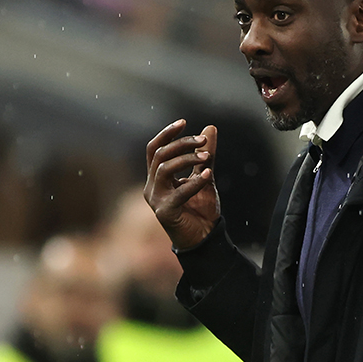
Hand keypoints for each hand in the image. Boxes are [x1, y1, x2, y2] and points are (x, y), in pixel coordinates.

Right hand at [144, 119, 220, 249]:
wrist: (204, 239)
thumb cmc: (200, 210)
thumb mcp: (205, 176)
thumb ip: (205, 155)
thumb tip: (210, 128)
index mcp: (157, 178)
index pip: (155, 149)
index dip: (167, 134)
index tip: (184, 122)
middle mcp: (152, 187)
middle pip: (160, 155)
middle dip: (183, 144)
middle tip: (204, 142)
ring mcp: (156, 200)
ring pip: (164, 169)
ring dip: (187, 159)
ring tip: (207, 158)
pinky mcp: (165, 213)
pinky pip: (178, 193)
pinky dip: (194, 183)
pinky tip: (208, 176)